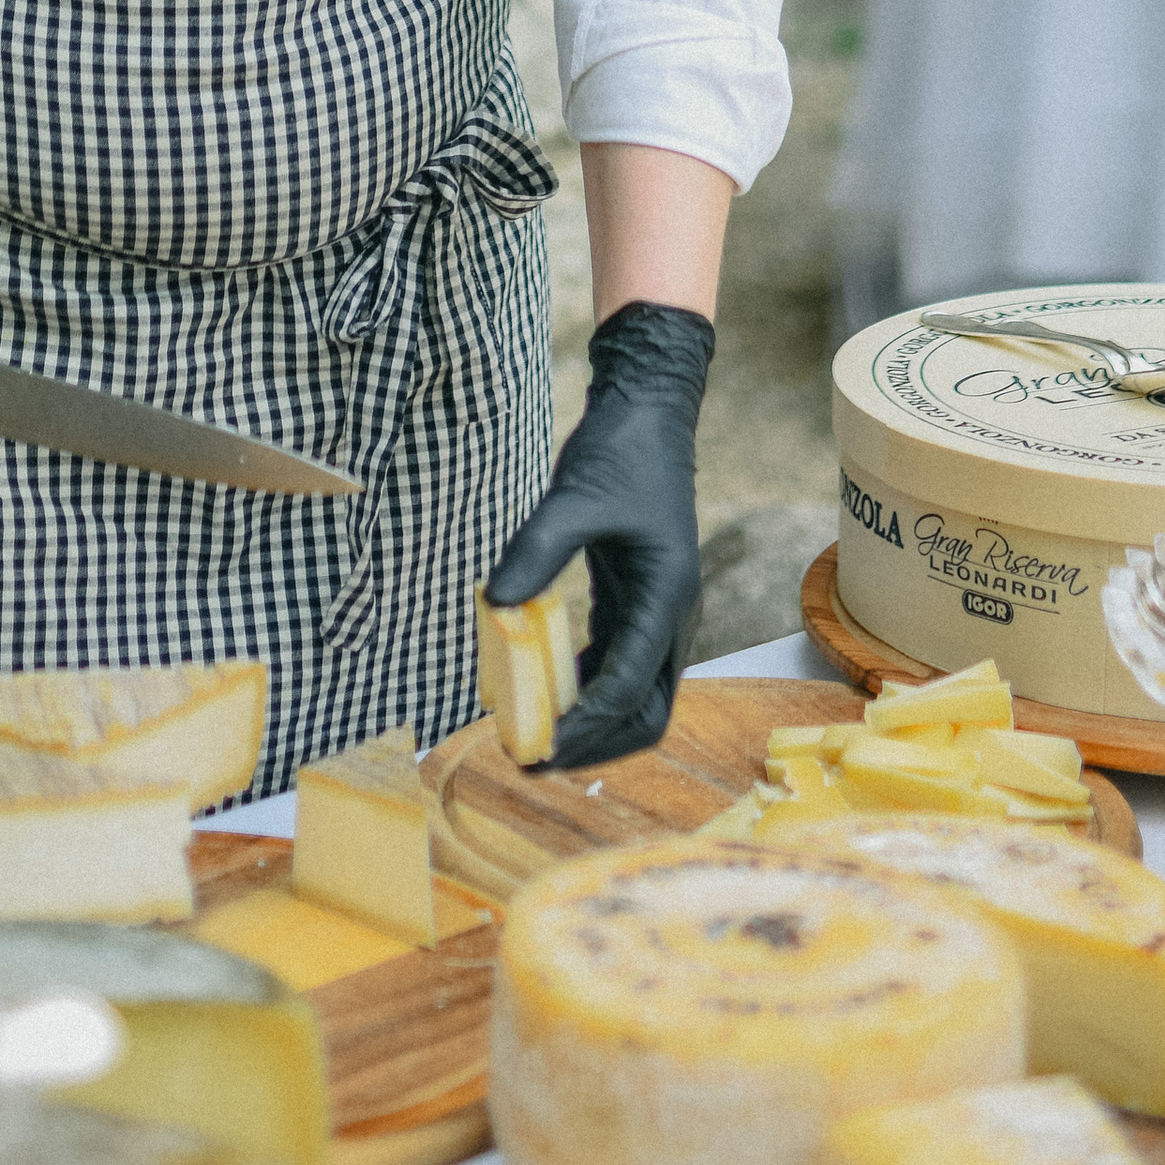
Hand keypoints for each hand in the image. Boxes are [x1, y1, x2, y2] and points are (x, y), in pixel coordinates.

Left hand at [486, 300, 714, 765]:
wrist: (649, 409)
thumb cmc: (620, 450)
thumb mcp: (573, 497)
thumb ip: (536, 551)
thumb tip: (492, 605)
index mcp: (667, 595)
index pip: (630, 685)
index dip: (587, 726)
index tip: (540, 748)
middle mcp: (672, 613)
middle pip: (647, 711)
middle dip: (597, 743)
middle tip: (535, 755)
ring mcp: (659, 609)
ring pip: (637, 694)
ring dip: (592, 722)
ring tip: (534, 734)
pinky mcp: (639, 599)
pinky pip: (618, 663)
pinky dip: (585, 686)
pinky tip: (542, 687)